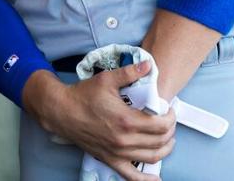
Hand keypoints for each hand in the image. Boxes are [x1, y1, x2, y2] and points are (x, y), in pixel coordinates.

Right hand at [22, 63, 174, 180]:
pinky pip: (132, 177)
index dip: (170, 117)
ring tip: (168, 139)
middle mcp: (124, 140)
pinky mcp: (110, 160)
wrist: (62, 111)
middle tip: (170, 120)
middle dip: (170, 131)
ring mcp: (117, 153)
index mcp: (126, 120)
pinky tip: (157, 178)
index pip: (160, 124)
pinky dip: (147, 180)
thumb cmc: (84, 95)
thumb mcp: (108, 79)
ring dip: (165, 150)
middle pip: (159, 141)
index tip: (170, 109)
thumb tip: (149, 65)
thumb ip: (130, 73)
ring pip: (151, 158)